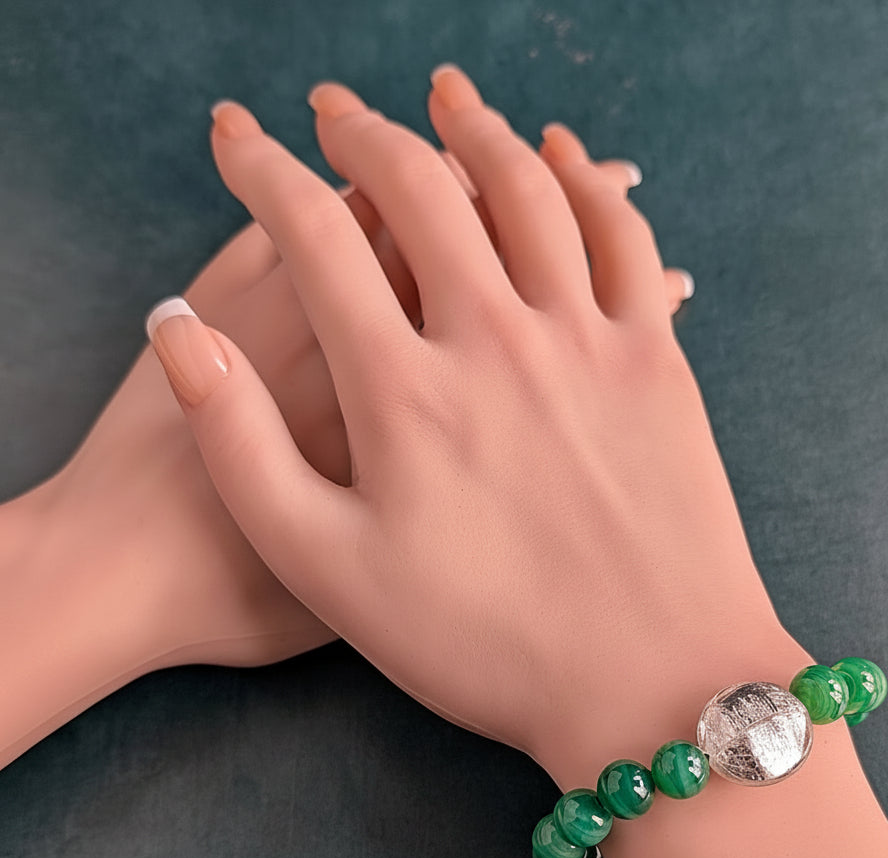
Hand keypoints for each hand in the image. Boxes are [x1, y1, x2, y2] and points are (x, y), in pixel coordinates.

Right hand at [148, 64, 799, 771]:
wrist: (647, 684)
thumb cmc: (483, 643)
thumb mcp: (325, 570)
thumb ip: (241, 447)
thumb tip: (181, 331)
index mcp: (404, 390)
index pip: (318, 236)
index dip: (265, 172)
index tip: (239, 137)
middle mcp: (496, 340)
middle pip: (422, 190)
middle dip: (364, 133)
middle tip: (334, 107)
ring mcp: (587, 342)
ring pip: (526, 193)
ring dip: (476, 131)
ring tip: (443, 94)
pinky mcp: (657, 361)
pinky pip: (621, 239)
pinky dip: (586, 184)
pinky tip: (565, 156)